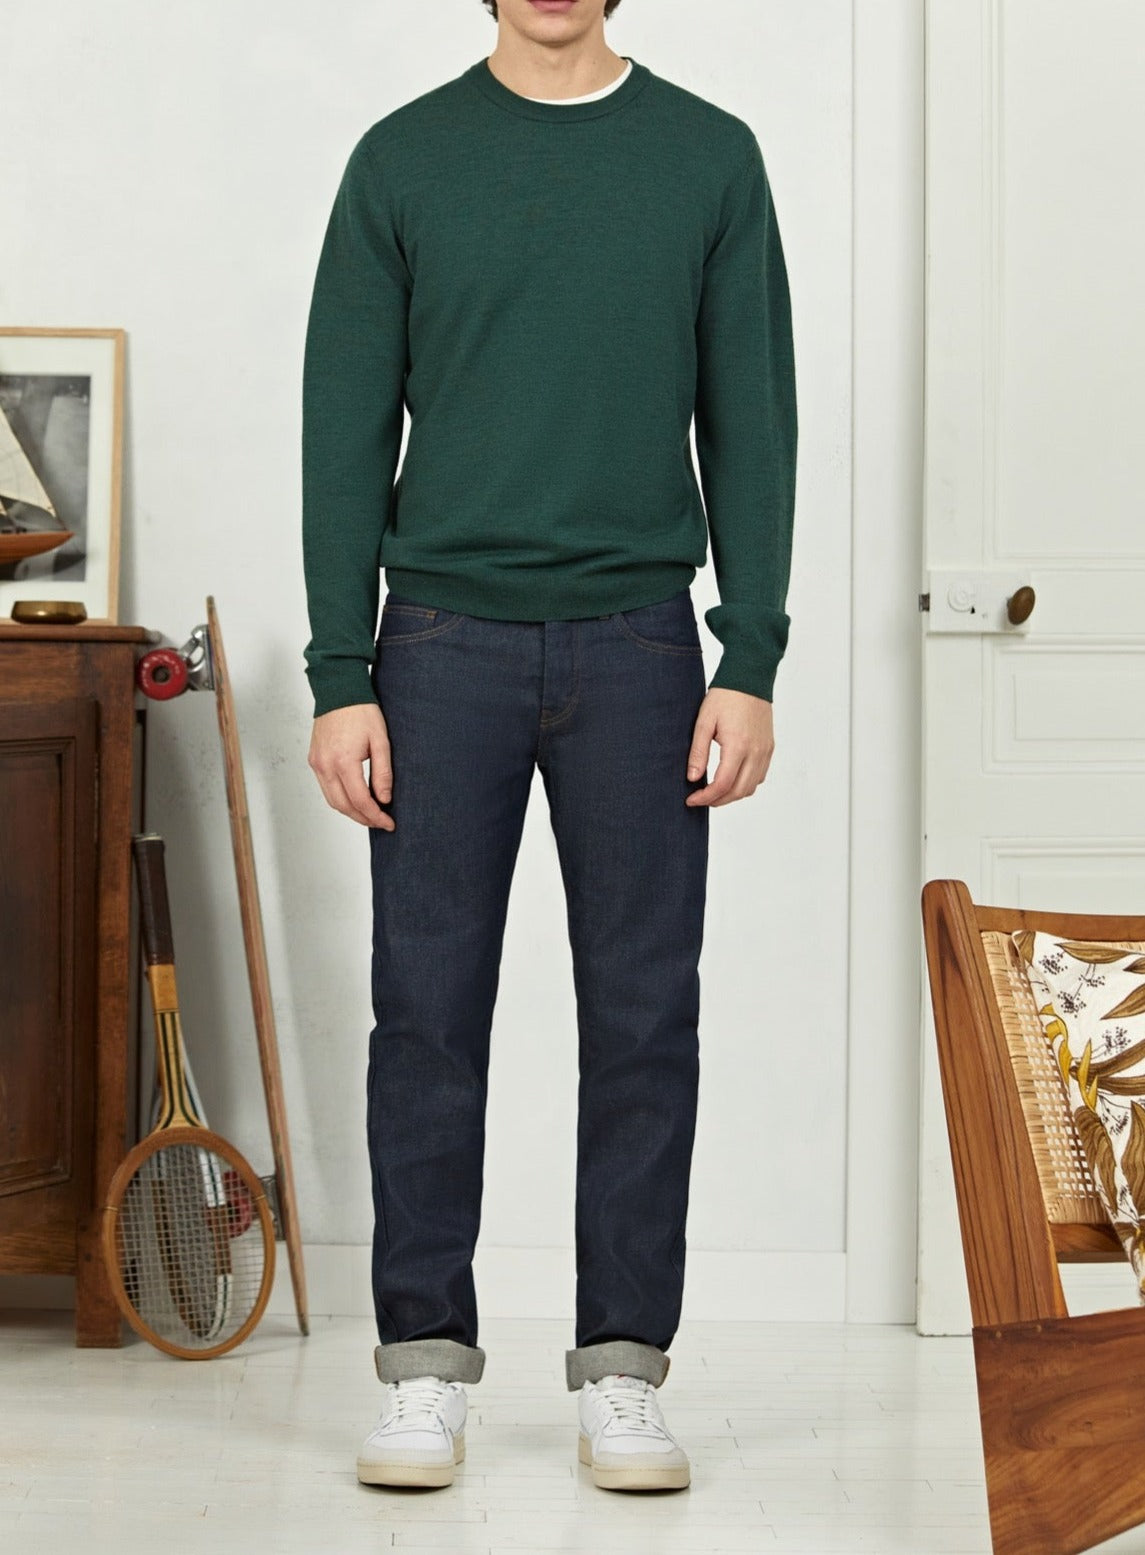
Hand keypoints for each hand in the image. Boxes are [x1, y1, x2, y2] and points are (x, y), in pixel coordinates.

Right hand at [307, 702, 395, 828]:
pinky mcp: (313, 760)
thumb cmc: (362, 711)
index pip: (360, 801)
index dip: (376, 816)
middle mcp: (325, 765)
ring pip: (332, 800)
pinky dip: (340, 798)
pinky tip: (354, 798)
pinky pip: (325, 788)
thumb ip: (383, 773)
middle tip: (381, 822)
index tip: (389, 822)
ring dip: (350, 811)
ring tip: (369, 813)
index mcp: (343, 761)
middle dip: (363, 818)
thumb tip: (384, 799)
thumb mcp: (381, 741)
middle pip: (344, 806)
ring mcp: (317, 763)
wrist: (339, 690)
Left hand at [685, 688, 773, 806]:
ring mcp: (765, 750)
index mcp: (738, 745)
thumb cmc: (725, 696)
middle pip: (738, 791)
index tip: (691, 799)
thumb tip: (693, 778)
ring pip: (751, 787)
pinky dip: (745, 784)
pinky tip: (731, 778)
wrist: (749, 678)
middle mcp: (756, 751)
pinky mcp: (769, 747)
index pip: (723, 784)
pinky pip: (759, 776)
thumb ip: (698, 752)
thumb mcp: (704, 722)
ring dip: (732, 794)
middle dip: (718, 800)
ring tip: (714, 791)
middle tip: (700, 798)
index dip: (706, 797)